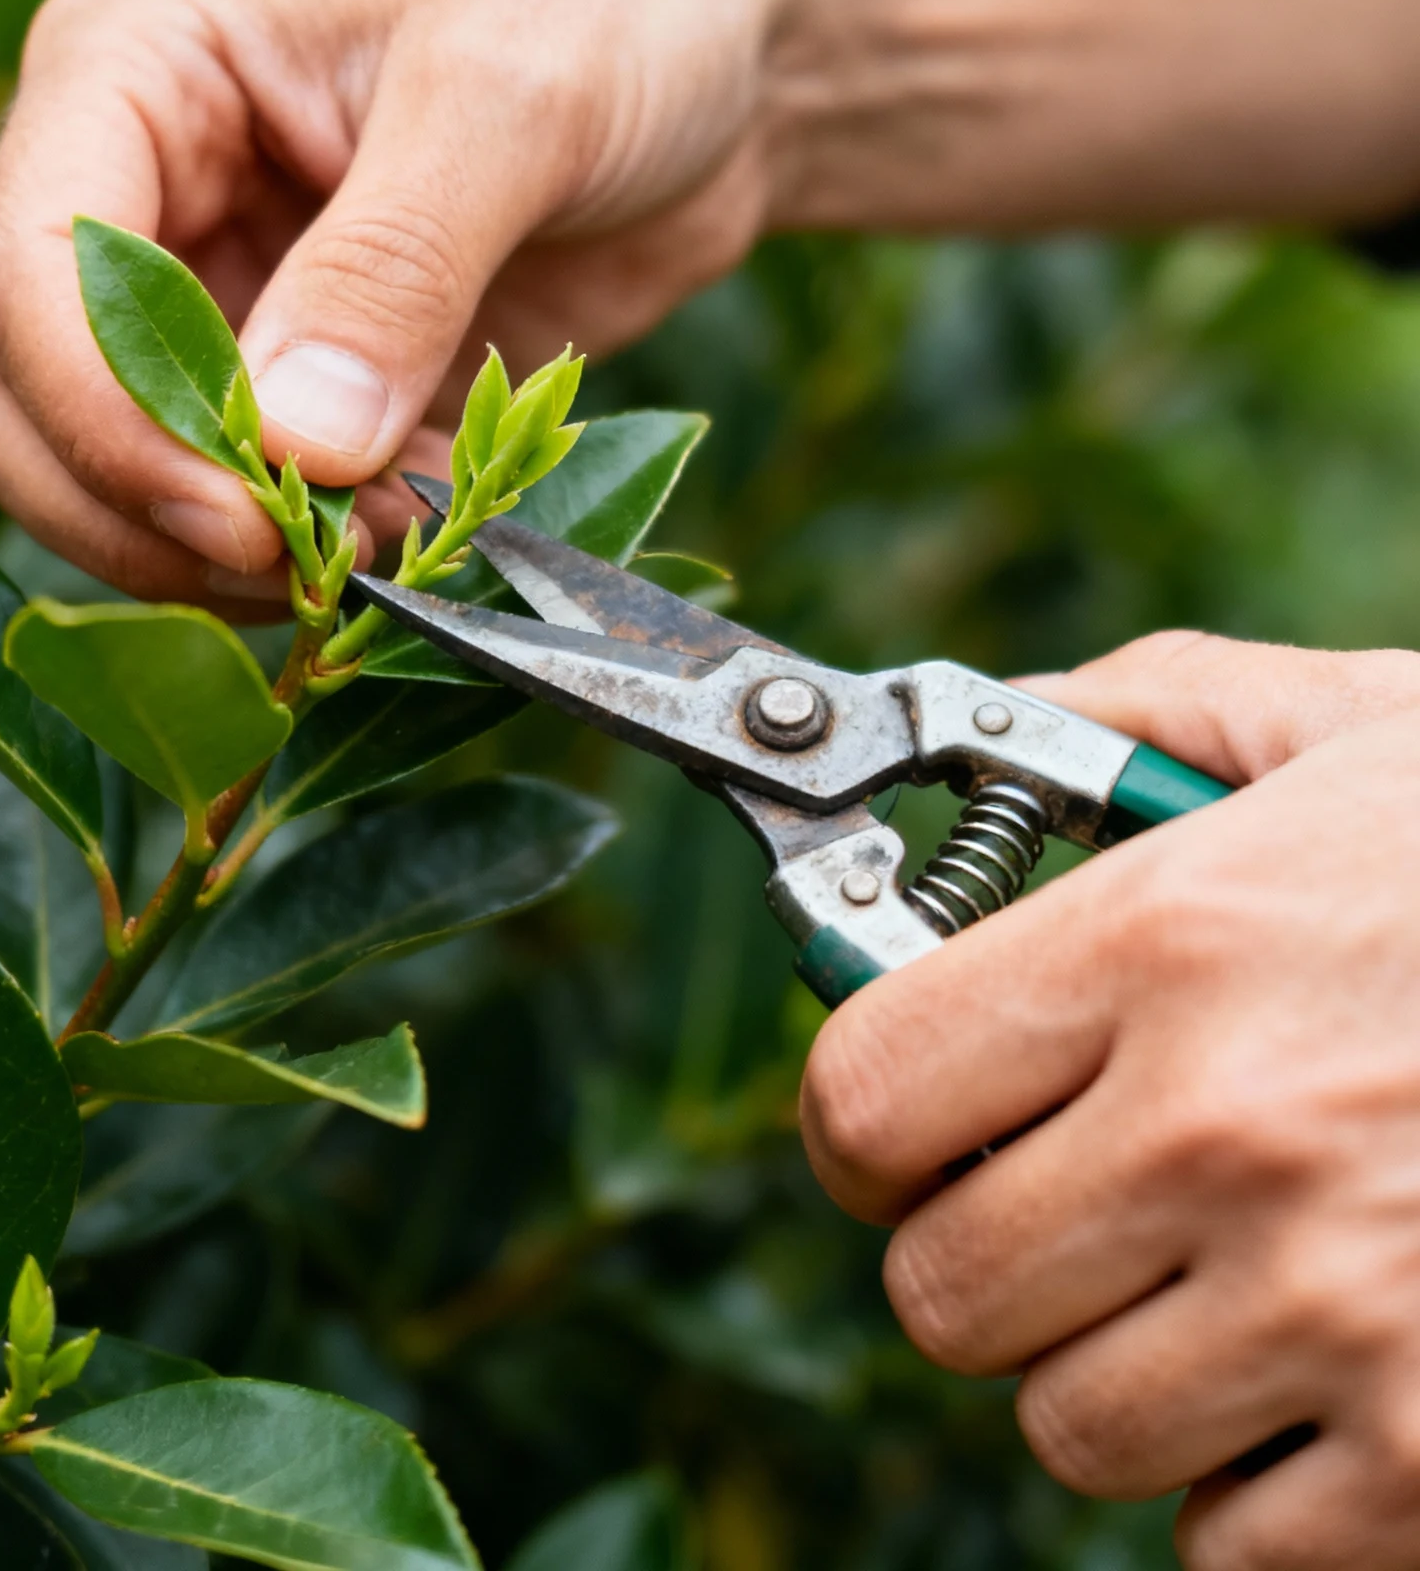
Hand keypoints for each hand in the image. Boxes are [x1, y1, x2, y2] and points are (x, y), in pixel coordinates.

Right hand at [0, 0, 793, 598]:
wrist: (726, 50)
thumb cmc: (613, 2)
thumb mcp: (510, 102)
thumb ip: (395, 268)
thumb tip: (290, 450)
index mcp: (130, 63)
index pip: (27, 276)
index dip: (108, 422)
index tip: (250, 517)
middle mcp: (130, 182)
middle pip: (15, 401)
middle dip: (145, 508)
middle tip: (315, 561)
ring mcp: (202, 288)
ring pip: (105, 478)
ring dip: (230, 549)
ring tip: (401, 538)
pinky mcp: (285, 377)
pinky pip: (237, 506)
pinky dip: (318, 547)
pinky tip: (435, 515)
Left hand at [801, 635, 1419, 1568]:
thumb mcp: (1343, 723)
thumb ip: (1129, 717)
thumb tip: (954, 742)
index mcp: (1170, 941)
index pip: (862, 1099)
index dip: (869, 1121)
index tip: (912, 1118)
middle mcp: (1227, 1133)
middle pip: (941, 1292)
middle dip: (994, 1245)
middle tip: (1089, 1192)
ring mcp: (1339, 1315)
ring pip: (1070, 1428)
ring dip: (1126, 1362)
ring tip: (1240, 1263)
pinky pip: (1221, 1549)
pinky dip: (1254, 1487)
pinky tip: (1336, 1364)